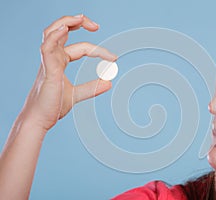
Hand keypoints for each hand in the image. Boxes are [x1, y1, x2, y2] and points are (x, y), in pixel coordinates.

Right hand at [21, 15, 116, 132]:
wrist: (39, 121)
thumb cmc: (52, 106)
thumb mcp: (76, 95)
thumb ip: (91, 88)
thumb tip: (109, 83)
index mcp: (59, 61)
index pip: (81, 48)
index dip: (98, 50)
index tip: (114, 58)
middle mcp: (53, 58)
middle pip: (62, 30)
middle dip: (77, 22)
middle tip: (96, 25)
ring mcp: (48, 62)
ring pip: (51, 32)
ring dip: (66, 22)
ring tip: (82, 19)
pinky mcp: (46, 70)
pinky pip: (47, 47)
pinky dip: (55, 36)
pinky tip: (65, 29)